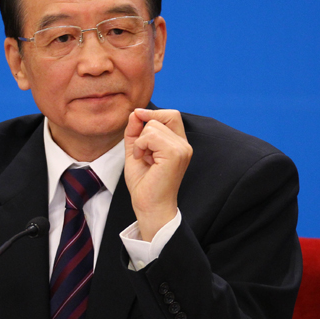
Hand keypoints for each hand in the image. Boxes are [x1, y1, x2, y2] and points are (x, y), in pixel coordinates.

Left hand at [124, 108, 191, 240]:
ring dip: (140, 141)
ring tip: (144, 159)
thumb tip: (136, 112)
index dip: (153, 114)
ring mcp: (182, 148)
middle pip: (160, 117)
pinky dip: (140, 145)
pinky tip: (143, 159)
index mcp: (178, 144)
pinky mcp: (175, 153)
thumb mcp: (136, 151)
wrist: (149, 206)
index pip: (171, 114)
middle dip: (144, 132)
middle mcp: (184, 145)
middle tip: (143, 153)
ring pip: (153, 126)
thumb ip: (136, 131)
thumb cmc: (144, 184)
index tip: (137, 119)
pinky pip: (151, 135)